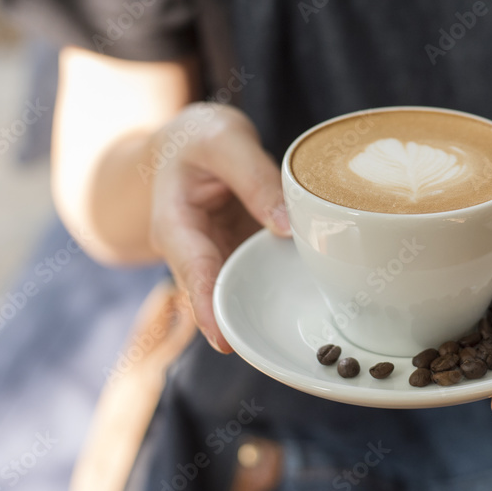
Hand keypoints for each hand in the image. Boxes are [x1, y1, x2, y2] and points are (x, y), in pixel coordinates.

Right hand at [148, 103, 290, 352]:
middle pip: (217, 294)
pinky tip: (316, 298)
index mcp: (175, 225)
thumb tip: (287, 226)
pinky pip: (259, 275)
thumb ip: (255, 178)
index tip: (224, 340)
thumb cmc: (198, 139)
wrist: (187, 141)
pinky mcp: (240, 254)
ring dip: (267, 308)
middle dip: (243, 321)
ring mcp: (218, 256)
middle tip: (275, 351)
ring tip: (302, 335)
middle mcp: (194, 251)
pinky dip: (282, 283)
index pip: (192, 271)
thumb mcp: (224, 141)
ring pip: (240, 290)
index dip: (206, 307)